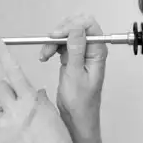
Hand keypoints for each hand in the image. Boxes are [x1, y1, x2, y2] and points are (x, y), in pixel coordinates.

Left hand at [0, 34, 76, 142]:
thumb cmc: (58, 142)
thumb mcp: (52, 114)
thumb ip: (40, 101)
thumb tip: (35, 94)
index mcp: (31, 100)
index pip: (13, 69)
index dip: (2, 52)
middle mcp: (15, 109)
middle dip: (6, 90)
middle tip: (16, 101)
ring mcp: (5, 125)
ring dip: (7, 112)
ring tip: (21, 127)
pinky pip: (0, 128)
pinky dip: (8, 132)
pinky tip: (21, 142)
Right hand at [38, 14, 107, 135]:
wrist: (76, 116)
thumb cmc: (81, 102)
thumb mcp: (76, 75)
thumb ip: (76, 50)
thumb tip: (76, 29)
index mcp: (98, 52)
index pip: (88, 25)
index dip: (71, 26)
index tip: (56, 35)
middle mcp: (91, 50)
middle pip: (76, 26)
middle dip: (60, 32)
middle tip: (49, 42)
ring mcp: (81, 53)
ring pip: (66, 34)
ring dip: (53, 41)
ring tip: (45, 54)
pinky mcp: (72, 57)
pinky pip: (61, 44)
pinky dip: (51, 47)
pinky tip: (45, 56)